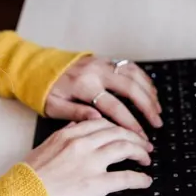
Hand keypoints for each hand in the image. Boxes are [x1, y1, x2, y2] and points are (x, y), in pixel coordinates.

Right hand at [25, 119, 152, 195]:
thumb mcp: (43, 149)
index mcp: (66, 135)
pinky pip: (126, 177)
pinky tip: (144, 181)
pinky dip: (139, 178)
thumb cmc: (28, 180)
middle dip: (134, 137)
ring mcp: (89, 163)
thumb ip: (62, 136)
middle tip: (142, 144)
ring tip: (146, 159)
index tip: (124, 132)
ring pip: (125, 148)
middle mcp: (80, 144)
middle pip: (117, 132)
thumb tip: (77, 125)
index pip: (100, 122)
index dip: (117, 127)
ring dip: (140, 152)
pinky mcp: (95, 184)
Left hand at [45, 56, 162, 137]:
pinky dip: (143, 79)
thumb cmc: (46, 91)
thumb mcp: (54, 107)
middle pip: (130, 88)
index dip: (130, 122)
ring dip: (149, 92)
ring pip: (133, 75)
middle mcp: (96, 72)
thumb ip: (77, 114)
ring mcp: (102, 63)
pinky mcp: (104, 59)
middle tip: (157, 123)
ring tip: (157, 110)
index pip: (114, 106)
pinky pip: (129, 66)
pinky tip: (150, 91)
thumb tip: (98, 120)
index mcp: (84, 86)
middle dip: (147, 107)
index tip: (140, 136)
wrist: (38, 67)